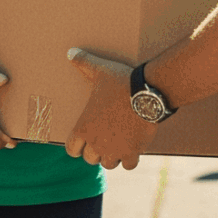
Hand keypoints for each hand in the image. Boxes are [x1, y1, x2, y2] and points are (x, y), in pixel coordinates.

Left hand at [63, 48, 154, 170]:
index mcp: (84, 128)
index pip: (71, 149)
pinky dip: (130, 159)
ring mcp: (115, 150)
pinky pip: (129, 165)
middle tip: (102, 141)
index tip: (82, 141)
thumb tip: (70, 52)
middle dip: (95, 151)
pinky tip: (133, 150)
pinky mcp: (133, 152)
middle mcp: (97, 143)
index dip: (76, 146)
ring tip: (117, 146)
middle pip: (90, 159)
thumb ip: (84, 63)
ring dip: (112, 157)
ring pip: (109, 164)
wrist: (147, 93)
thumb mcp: (100, 71)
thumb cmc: (120, 82)